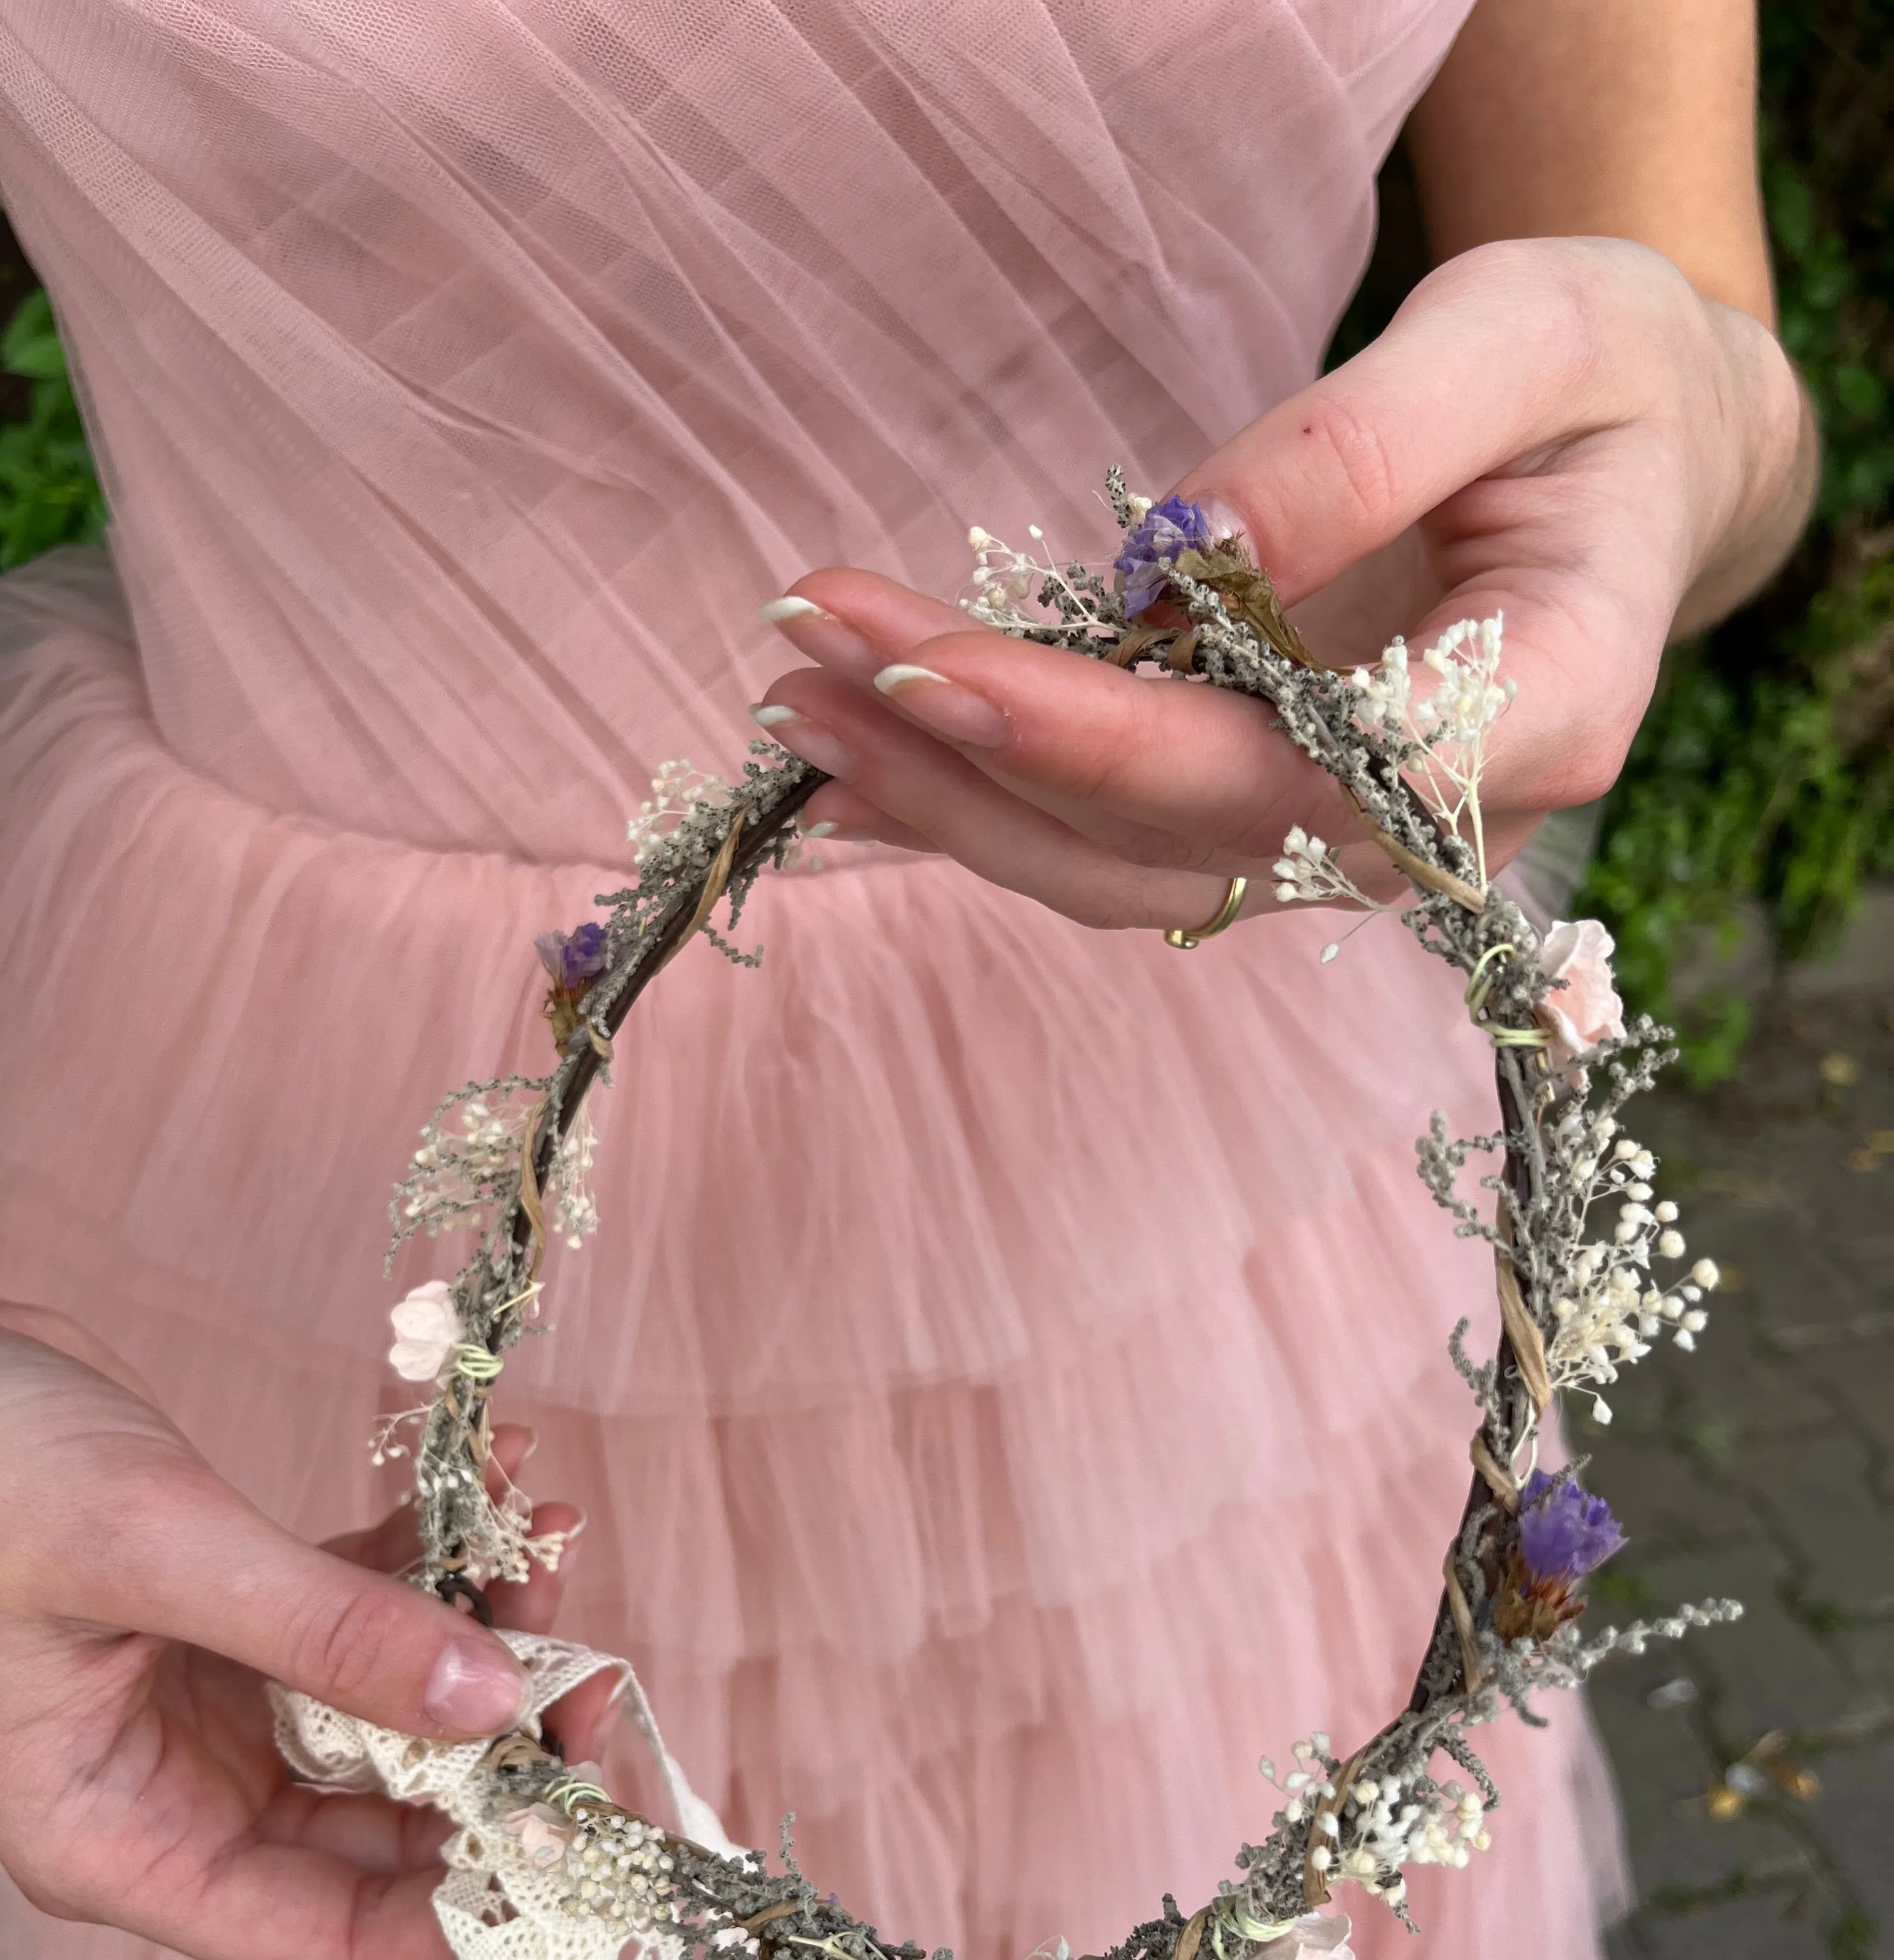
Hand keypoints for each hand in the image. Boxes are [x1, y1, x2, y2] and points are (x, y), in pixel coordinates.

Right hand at [0, 1310, 586, 1959]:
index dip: (471, 1900)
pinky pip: (367, 1611)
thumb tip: (494, 1701)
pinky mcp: (236, 1615)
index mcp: (127, 1838)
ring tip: (547, 1528)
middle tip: (591, 1665)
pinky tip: (499, 1475)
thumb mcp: (149, 1549)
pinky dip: (436, 1557)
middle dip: (500, 1749)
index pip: (334, 1936)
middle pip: (388, 1825)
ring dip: (485, 1629)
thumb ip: (324, 1631)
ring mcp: (213, 1704)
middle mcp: (180, 1793)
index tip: (579, 1822)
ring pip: (395, 1710)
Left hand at [751, 239, 1814, 932]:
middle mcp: (1439, 823)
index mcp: (1543, 708)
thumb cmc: (1598, 385)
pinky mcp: (1273, 816)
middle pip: (1183, 837)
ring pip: (1127, 870)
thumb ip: (1367, 445)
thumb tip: (1182, 551)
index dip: (1116, 741)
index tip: (946, 666)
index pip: (1309, 771)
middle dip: (981, 757)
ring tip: (799, 707)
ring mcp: (1350, 841)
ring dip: (951, 800)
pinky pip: (1114, 842)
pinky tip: (856, 764)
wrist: (1634, 467)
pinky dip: (980, 805)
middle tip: (812, 659)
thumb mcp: (1526, 339)